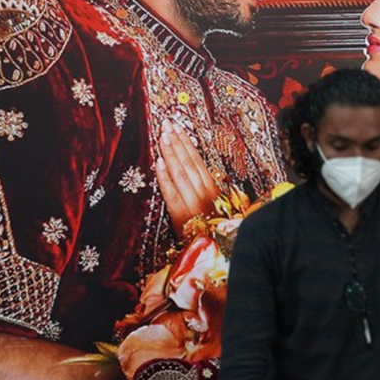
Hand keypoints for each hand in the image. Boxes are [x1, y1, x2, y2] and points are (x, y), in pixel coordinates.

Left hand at [155, 119, 220, 233]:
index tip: (177, 127)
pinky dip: (165, 178)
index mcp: (214, 189)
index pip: (197, 160)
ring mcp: (193, 204)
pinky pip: (172, 194)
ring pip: (180, 174)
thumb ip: (210, 190)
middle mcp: (205, 194)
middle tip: (166, 124)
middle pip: (188, 163)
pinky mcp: (181, 216)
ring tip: (162, 137)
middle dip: (176, 142)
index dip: (186, 143)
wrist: (220, 254)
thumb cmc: (218, 230)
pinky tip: (159, 163)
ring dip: (170, 154)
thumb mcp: (220, 208)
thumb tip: (203, 171)